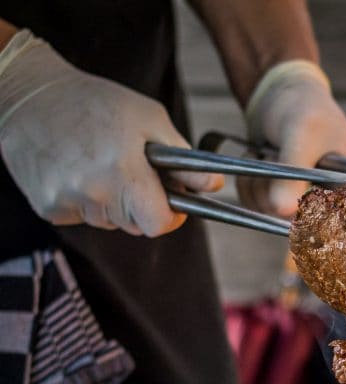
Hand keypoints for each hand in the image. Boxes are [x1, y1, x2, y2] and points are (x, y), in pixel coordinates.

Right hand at [0, 30, 221, 236]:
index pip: (158, 224)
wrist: (29, 94)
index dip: (171, 216)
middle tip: (134, 172)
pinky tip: (78, 169)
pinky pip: (82, 216)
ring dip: (114, 202)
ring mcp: (67, 203)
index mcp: (122, 173)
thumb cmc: (95, 102)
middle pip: (135, 225)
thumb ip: (184, 160)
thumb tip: (216, 187)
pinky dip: (87, 200)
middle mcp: (93, 193)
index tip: (174, 203)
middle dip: (143, 205)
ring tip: (101, 163)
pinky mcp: (47, 207)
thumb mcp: (150, 119)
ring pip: (109, 222)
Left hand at [241, 60, 345, 217]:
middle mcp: (330, 196)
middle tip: (275, 161)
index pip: (344, 220)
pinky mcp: (280, 195)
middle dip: (278, 195)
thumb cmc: (305, 108)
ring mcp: (303, 198)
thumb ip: (292, 175)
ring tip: (265, 155)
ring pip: (274, 214)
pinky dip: (249, 185)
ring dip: (258, 186)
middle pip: (303, 222)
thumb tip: (283, 212)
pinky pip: (258, 206)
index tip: (296, 210)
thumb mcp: (302, 137)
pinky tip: (258, 159)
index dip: (320, 222)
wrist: (280, 93)